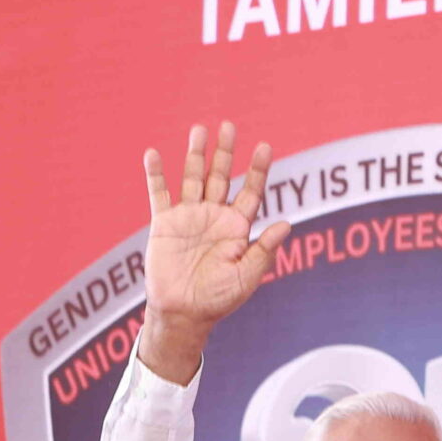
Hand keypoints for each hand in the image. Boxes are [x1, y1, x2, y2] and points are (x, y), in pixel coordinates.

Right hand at [137, 121, 291, 383]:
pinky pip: (159, 194)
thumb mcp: (246, 277)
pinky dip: (156, 175)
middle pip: (220, 176)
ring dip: (195, 154)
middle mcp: (213, 217)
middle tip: (229, 126)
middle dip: (225, 152)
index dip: (258, 170)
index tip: (265, 147)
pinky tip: (154, 154)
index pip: (250, 192)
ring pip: (192, 178)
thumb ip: (264, 250)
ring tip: (199, 129)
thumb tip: (287, 223)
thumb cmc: (218, 300)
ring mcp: (188, 217)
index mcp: (237, 228)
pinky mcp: (164, 224)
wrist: (183, 314)